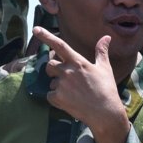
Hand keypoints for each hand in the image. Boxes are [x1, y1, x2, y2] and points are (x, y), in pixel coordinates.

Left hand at [34, 27, 130, 142]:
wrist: (105, 113)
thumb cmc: (106, 89)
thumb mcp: (104, 68)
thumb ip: (101, 51)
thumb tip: (106, 37)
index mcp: (78, 62)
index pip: (59, 45)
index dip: (46, 36)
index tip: (36, 29)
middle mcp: (67, 71)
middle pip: (50, 64)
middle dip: (54, 69)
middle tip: (66, 77)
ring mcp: (61, 85)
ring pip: (51, 81)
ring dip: (57, 85)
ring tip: (73, 93)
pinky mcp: (57, 98)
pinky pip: (50, 95)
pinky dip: (56, 98)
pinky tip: (69, 101)